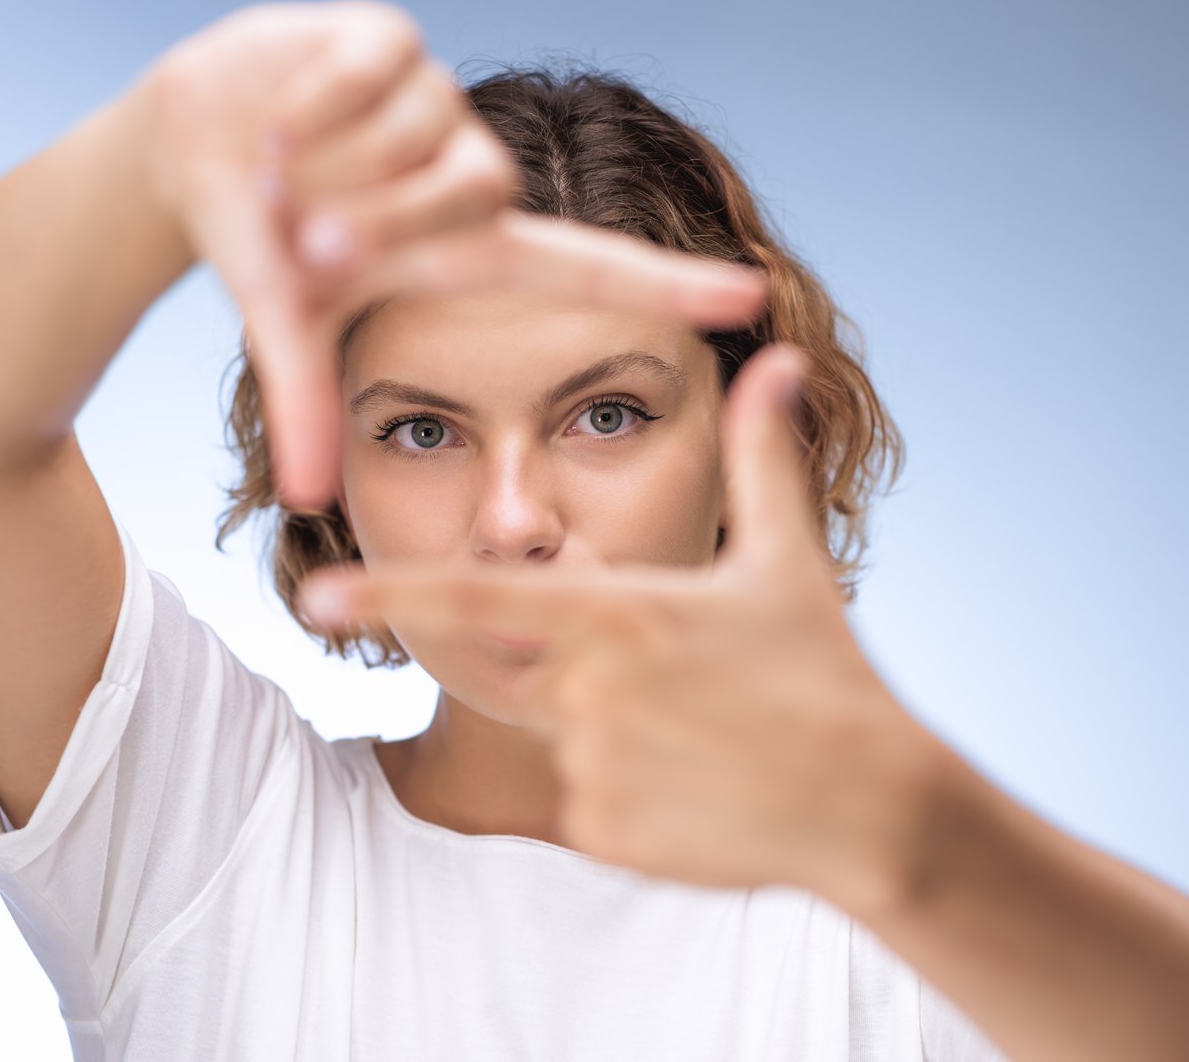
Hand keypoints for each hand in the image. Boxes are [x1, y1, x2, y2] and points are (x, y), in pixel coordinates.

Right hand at [141, 0, 769, 507]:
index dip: (666, 287)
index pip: (588, 270)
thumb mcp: (292, 323)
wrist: (197, 148)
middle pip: (478, 186)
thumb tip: (310, 497)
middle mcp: (469, 173)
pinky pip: (374, 71)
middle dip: (381, 216)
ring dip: (337, 164)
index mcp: (468, 249)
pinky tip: (278, 121)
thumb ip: (307, 397)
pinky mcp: (391, 38)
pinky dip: (312, 105)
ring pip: (421, 128)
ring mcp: (435, 101)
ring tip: (281, 173)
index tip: (749, 299)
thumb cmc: (266, 246)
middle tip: (309, 239)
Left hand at [298, 343, 943, 908]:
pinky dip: (624, 789)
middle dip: (511, 655)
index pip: (478, 596)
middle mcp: (587, 687)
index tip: (317, 595)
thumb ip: (760, 456)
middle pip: (507, 664)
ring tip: (699, 733)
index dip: (393, 593)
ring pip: (552, 732)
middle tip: (552, 658)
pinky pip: (579, 798)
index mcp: (618, 612)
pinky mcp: (598, 830)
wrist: (871, 806)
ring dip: (602, 725)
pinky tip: (698, 787)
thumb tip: (772, 358)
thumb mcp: (787, 559)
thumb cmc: (824, 672)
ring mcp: (588, 764)